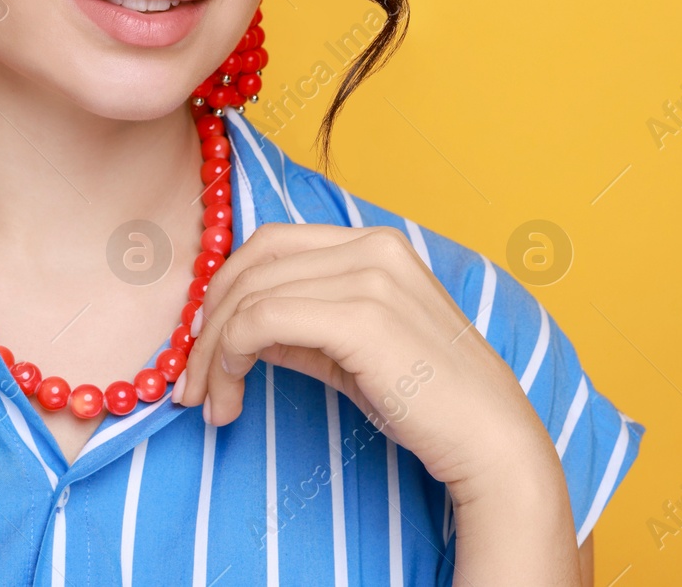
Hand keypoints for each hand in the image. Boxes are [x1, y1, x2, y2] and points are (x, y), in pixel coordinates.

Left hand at [174, 222, 546, 494]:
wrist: (489, 437)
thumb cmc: (428, 400)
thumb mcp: (353, 351)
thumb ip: (299, 328)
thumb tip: (236, 329)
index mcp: (375, 243)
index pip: (271, 242)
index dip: (224, 288)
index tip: (204, 345)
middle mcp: (372, 246)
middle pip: (252, 261)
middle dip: (206, 321)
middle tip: (192, 382)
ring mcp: (370, 276)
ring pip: (249, 294)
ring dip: (212, 351)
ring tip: (210, 402)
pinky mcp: (362, 316)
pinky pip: (261, 322)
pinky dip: (229, 357)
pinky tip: (231, 396)